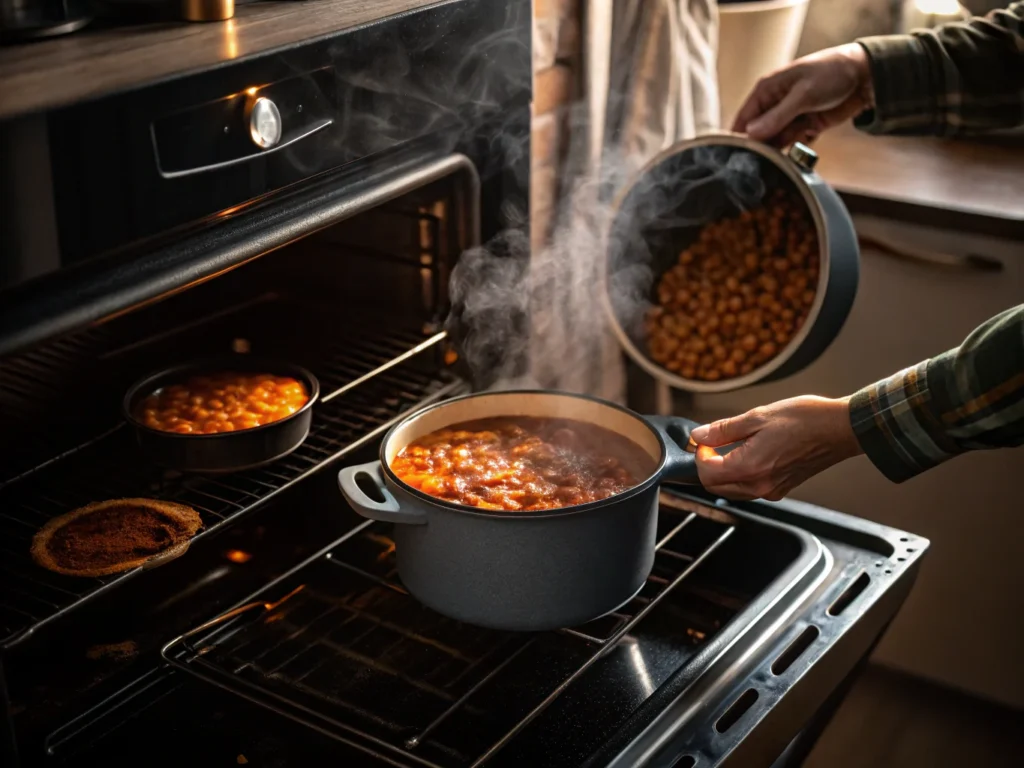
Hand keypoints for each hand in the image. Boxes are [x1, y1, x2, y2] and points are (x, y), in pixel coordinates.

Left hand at [692, 396, 862, 500]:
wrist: (840, 428)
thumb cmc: (805, 420)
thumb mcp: (758, 417)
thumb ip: (724, 430)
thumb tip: (700, 436)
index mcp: (750, 468)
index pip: (706, 474)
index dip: (699, 456)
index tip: (704, 440)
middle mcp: (760, 486)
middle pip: (716, 487)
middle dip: (707, 466)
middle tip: (712, 443)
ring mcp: (772, 490)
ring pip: (732, 490)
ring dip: (723, 473)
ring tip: (729, 447)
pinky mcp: (781, 489)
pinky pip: (750, 489)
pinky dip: (740, 476)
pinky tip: (747, 454)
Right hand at [732, 43, 873, 146]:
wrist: (865, 75)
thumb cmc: (831, 72)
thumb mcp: (803, 94)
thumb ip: (777, 116)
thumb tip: (750, 134)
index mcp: (766, 91)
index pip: (743, 119)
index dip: (740, 138)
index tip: (741, 156)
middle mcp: (774, 105)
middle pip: (758, 134)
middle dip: (764, 146)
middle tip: (771, 157)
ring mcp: (789, 117)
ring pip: (776, 142)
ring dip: (783, 148)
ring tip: (795, 142)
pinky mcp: (804, 127)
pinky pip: (793, 144)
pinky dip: (798, 148)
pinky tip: (807, 139)